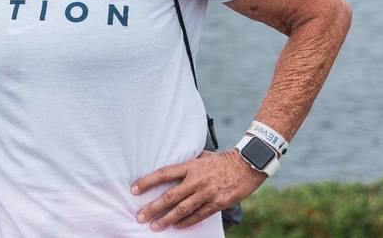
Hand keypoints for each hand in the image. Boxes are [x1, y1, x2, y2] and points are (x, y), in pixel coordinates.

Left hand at [131, 150, 263, 230]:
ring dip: (166, 219)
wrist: (248, 165)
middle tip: (140, 216)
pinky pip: (199, 215)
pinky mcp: (218, 203)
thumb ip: (188, 164)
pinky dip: (187, 222)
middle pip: (169, 196)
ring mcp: (207, 193)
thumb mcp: (203, 156)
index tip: (134, 189)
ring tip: (154, 226)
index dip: (147, 182)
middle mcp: (196, 180)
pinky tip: (177, 226)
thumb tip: (174, 168)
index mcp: (190, 166)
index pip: (163, 174)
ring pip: (182, 209)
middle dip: (152, 208)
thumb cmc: (223, 159)